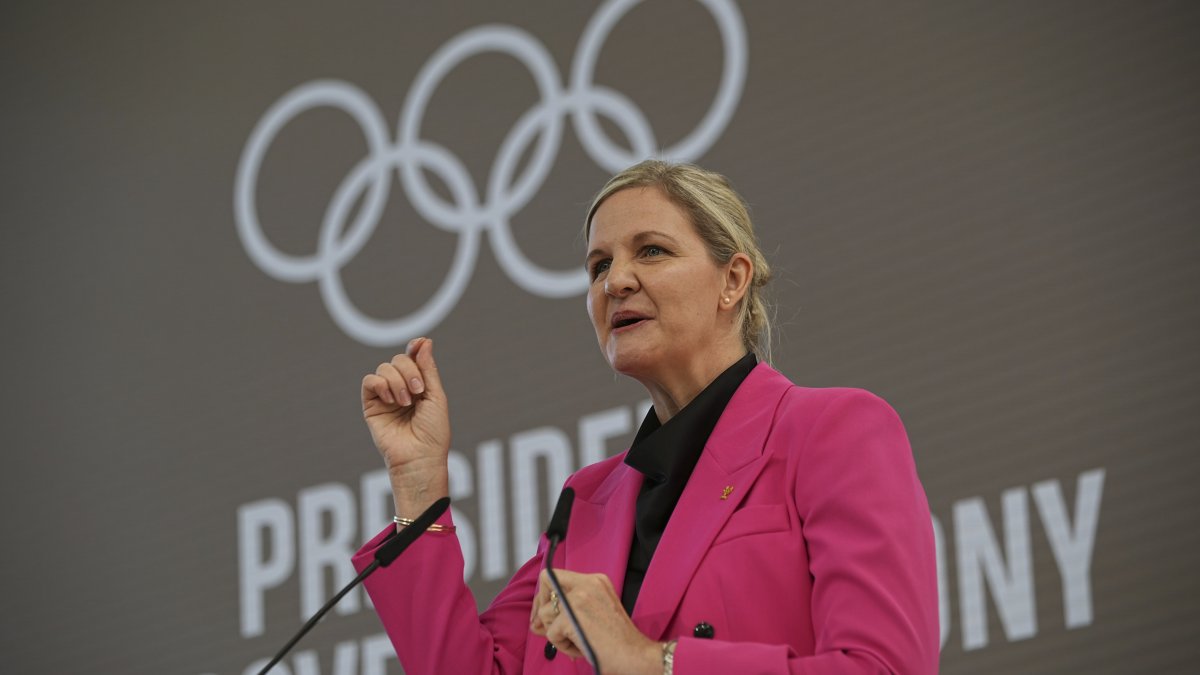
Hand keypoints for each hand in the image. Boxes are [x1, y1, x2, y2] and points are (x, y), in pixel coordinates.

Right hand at [361, 337, 449, 515]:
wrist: (419, 457)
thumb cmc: (433, 433)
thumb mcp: (436, 396)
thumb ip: (428, 369)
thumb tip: (424, 341)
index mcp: (420, 386)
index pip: (414, 358)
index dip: (415, 348)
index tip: (419, 343)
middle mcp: (401, 388)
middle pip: (399, 360)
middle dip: (409, 370)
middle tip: (418, 391)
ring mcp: (386, 396)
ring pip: (384, 368)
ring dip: (397, 381)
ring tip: (406, 402)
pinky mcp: (371, 405)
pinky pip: (369, 381)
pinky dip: (380, 384)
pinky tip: (391, 399)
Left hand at [530, 569, 661, 674]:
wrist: (635, 656)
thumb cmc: (617, 641)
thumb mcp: (594, 614)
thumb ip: (567, 611)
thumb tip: (535, 622)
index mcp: (595, 580)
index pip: (557, 576)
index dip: (546, 594)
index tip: (546, 612)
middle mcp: (587, 583)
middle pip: (546, 584)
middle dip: (540, 608)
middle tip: (543, 628)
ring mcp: (578, 599)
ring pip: (545, 612)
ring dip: (555, 633)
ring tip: (576, 643)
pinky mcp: (570, 618)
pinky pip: (551, 633)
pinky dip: (562, 646)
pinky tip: (579, 650)